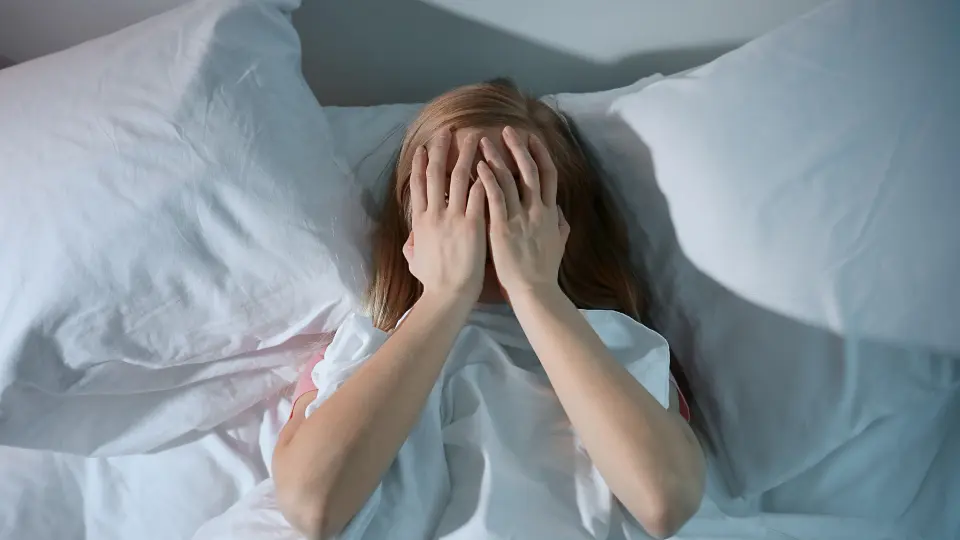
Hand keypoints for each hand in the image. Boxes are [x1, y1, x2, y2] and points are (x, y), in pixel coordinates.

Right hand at [404, 129, 487, 300]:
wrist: (448, 295)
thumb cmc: (433, 282)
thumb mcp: (415, 261)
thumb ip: (413, 245)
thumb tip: (410, 241)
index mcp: (421, 221)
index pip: (419, 184)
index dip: (421, 163)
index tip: (425, 146)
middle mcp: (435, 214)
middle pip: (437, 173)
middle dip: (443, 149)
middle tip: (449, 130)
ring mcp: (454, 218)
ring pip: (459, 177)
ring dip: (466, 155)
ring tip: (474, 137)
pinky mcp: (473, 225)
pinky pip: (479, 195)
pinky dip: (483, 178)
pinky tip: (490, 163)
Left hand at [476, 126, 569, 297]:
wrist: (534, 291)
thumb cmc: (544, 271)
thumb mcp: (559, 243)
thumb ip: (559, 224)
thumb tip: (558, 210)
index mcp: (550, 213)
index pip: (548, 175)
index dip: (540, 154)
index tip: (532, 137)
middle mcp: (537, 211)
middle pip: (529, 170)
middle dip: (518, 148)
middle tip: (507, 129)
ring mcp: (520, 219)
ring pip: (509, 180)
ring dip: (496, 158)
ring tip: (483, 141)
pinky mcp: (502, 229)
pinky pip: (495, 199)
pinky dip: (487, 180)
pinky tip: (477, 166)